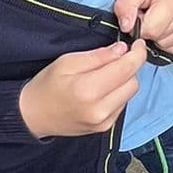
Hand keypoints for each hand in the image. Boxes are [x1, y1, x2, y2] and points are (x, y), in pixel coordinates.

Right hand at [20, 40, 144, 138]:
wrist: (33, 116)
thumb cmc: (46, 86)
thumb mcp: (67, 62)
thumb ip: (98, 56)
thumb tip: (122, 50)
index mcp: (88, 90)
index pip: (126, 69)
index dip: (137, 54)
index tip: (139, 44)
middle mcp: (100, 109)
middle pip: (133, 82)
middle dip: (128, 67)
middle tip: (115, 58)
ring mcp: (103, 122)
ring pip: (129, 94)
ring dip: (123, 81)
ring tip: (104, 75)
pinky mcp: (105, 127)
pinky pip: (122, 105)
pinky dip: (117, 93)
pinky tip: (102, 89)